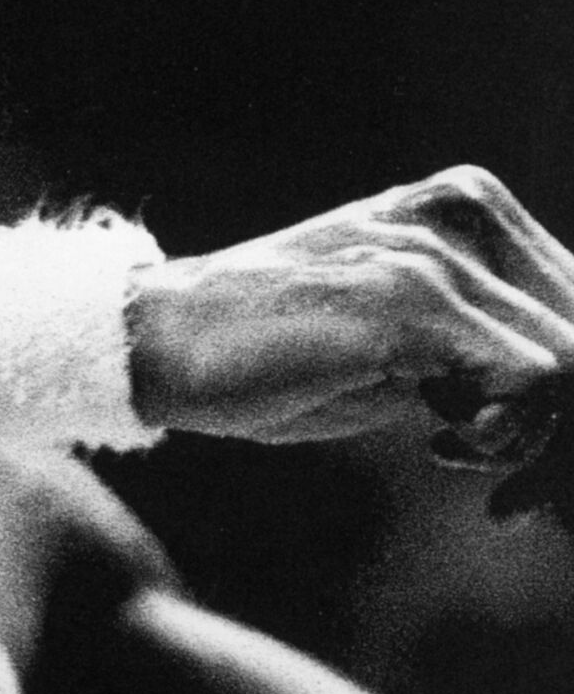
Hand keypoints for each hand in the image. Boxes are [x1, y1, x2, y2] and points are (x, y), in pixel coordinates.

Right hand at [127, 166, 573, 444]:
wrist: (161, 342)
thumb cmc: (271, 357)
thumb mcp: (398, 348)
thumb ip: (479, 352)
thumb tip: (549, 401)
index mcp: (469, 210)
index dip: (562, 396)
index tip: (512, 456)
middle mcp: (465, 212)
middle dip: (559, 428)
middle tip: (511, 483)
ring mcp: (437, 251)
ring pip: (570, 360)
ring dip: (539, 439)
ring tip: (472, 464)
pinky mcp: (409, 299)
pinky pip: (528, 379)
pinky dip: (507, 436)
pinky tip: (444, 447)